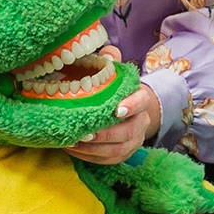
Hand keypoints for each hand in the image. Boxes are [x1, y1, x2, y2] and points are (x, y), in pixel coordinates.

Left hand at [70, 47, 161, 164]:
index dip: (132, 106)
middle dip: (105, 135)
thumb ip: (111, 60)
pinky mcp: (124, 153)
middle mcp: (141, 121)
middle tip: (84, 133)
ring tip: (72, 143)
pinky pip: (109, 160)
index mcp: (140, 98)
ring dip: (93, 149)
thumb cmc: (118, 89)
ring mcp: (134, 140)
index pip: (141, 102)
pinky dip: (90, 157)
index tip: (117, 109)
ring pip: (118, 150)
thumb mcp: (116, 72)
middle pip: (128, 132)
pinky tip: (73, 150)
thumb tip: (107, 53)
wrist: (131, 109)